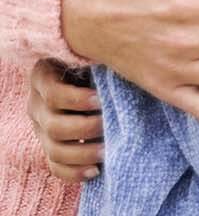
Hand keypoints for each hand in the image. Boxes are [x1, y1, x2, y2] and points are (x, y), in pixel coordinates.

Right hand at [27, 60, 101, 182]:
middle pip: (54, 126)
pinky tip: (95, 170)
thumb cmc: (96, 61)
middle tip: (109, 126)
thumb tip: (131, 66)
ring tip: (107, 152)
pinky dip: (74, 172)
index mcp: (45, 78)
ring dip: (83, 153)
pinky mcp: (50, 147)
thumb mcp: (92, 57)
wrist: (87, 76)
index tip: (100, 99)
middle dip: (85, 129)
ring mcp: (42, 129)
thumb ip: (101, 62)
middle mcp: (38, 105)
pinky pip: (55, 167)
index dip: (75, 100)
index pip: (52, 94)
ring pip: (54, 150)